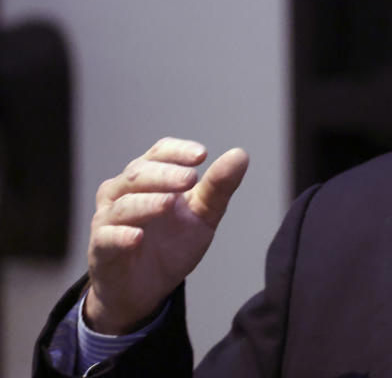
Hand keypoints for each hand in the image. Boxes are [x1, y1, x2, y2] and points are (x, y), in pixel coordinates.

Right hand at [84, 137, 247, 333]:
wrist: (146, 290)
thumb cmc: (171, 245)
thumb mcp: (203, 215)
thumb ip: (219, 187)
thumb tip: (240, 155)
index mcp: (149, 178)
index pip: (159, 153)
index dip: (178, 151)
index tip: (201, 155)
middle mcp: (123, 193)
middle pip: (139, 174)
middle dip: (166, 174)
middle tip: (190, 179)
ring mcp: (109, 220)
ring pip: (124, 204)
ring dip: (147, 202)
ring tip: (169, 203)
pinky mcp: (101, 249)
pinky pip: (107, 238)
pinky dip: (121, 236)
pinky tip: (137, 237)